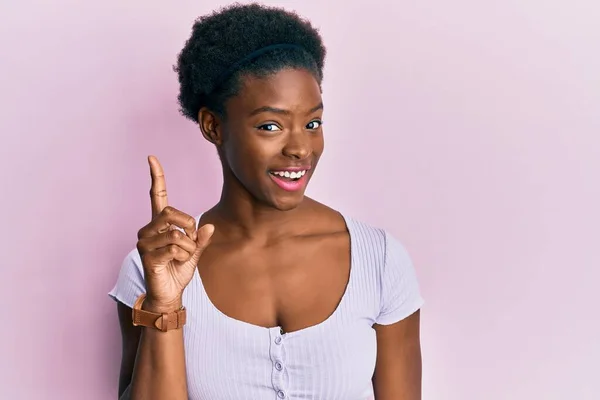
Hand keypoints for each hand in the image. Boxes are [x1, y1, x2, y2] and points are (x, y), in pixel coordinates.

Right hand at [136, 155, 213, 311]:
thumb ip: (200, 239)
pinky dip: (184, 256)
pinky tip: (176, 263)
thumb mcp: (195, 252)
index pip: (156, 196)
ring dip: (188, 246)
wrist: (169, 294)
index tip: (152, 157)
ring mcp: (145, 242)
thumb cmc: (178, 271)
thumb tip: (209, 227)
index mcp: (159, 225)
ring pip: (176, 233)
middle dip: (189, 226)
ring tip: (182, 257)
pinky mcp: (147, 255)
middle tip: (190, 243)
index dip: (156, 177)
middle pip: (171, 212)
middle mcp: (148, 230)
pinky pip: (175, 248)